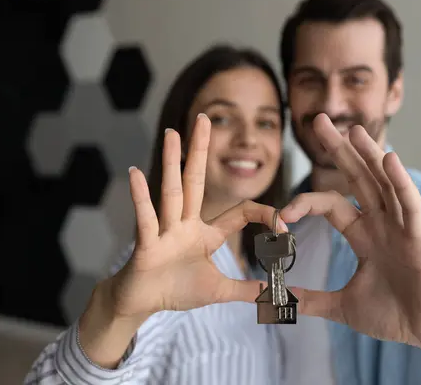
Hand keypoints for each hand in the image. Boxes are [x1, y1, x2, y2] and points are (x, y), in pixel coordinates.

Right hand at [106, 114, 285, 320]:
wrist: (142, 303)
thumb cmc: (176, 290)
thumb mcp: (219, 291)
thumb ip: (246, 290)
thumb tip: (274, 295)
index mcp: (206, 232)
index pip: (240, 212)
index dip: (264, 214)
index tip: (284, 227)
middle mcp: (186, 223)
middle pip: (196, 181)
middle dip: (201, 150)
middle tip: (203, 118)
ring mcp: (166, 230)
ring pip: (172, 192)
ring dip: (172, 162)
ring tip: (172, 133)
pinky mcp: (147, 243)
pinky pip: (146, 218)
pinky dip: (141, 197)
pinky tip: (136, 173)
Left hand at [281, 114, 420, 354]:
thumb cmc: (394, 316)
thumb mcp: (342, 306)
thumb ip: (312, 299)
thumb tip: (278, 298)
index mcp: (364, 235)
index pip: (332, 204)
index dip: (307, 203)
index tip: (282, 214)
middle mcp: (382, 224)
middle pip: (358, 179)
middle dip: (339, 149)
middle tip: (319, 120)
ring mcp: (402, 228)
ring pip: (385, 184)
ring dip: (370, 155)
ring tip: (354, 130)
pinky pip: (411, 205)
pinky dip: (401, 183)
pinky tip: (389, 159)